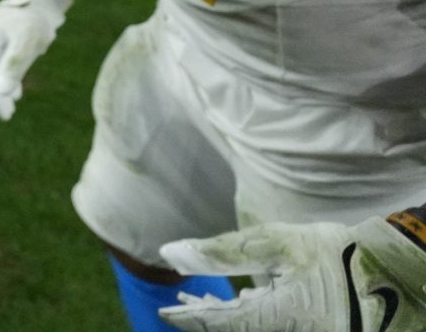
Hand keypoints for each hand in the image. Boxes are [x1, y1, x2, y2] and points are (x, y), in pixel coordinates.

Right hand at [0, 0, 70, 118]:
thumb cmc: (36, 18)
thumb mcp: (26, 43)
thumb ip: (13, 67)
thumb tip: (1, 93)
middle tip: (3, 116)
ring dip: (2, 89)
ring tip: (10, 109)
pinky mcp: (10, 40)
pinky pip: (5, 63)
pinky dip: (9, 78)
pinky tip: (16, 91)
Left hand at [158, 215, 425, 330]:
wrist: (404, 273)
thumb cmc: (340, 253)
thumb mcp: (277, 244)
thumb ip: (221, 251)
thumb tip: (170, 254)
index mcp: (277, 321)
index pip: (218, 324)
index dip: (188, 316)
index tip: (166, 309)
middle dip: (206, 320)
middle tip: (183, 306)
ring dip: (229, 320)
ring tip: (206, 303)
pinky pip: (278, 329)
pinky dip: (255, 320)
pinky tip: (247, 304)